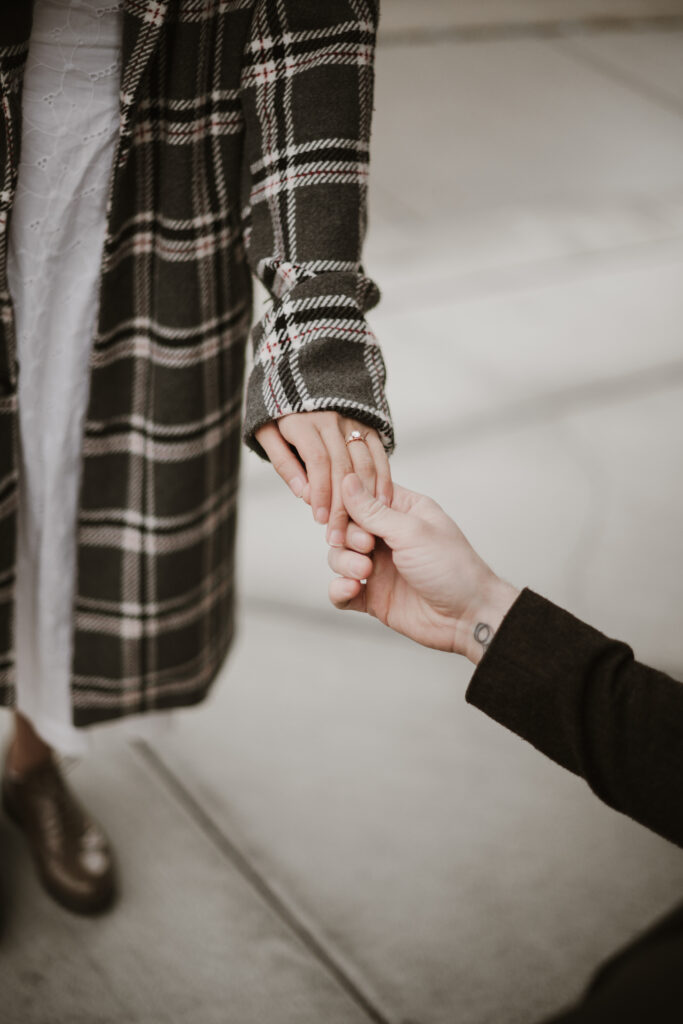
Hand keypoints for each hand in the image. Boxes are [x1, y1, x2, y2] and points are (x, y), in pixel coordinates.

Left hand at [255, 412, 391, 547]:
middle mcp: (331, 419)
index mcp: (302, 421)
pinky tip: (382, 504)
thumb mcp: (266, 432)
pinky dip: (384, 480)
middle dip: (342, 505)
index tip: (320, 520)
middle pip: (342, 467)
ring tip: (361, 526)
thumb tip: (303, 493)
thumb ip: (283, 462)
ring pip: (364, 463)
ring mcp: (353, 421)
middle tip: (339, 534)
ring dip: (365, 498)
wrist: (300, 373)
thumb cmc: (278, 411)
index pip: (317, 461)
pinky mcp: (369, 425)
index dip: (321, 492)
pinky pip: (379, 454)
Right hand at [327, 475, 519, 662]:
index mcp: (403, 512)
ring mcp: (379, 567)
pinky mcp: (373, 595)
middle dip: (347, 537)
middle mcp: (388, 537)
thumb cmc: (453, 569)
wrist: (467, 617)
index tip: (342, 513)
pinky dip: (339, 589)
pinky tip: (350, 589)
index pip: (362, 496)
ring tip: (364, 573)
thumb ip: (374, 510)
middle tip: (366, 547)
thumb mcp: (412, 531)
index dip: (347, 503)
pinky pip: (341, 589)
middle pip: (345, 527)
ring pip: (339, 557)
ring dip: (345, 563)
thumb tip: (348, 481)